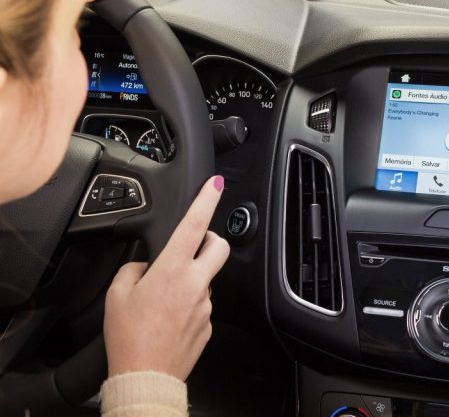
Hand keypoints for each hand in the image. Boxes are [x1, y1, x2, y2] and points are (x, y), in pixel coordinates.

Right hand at [104, 176, 229, 379]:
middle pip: (218, 246)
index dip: (206, 200)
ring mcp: (206, 304)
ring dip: (192, 279)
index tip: (214, 185)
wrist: (146, 377)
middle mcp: (196, 284)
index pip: (194, 225)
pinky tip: (169, 319)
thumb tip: (146, 267)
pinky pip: (202, 304)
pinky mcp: (209, 323)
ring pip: (207, 278)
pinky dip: (189, 305)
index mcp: (173, 270)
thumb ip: (134, 270)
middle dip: (210, 239)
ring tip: (163, 301)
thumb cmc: (129, 337)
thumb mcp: (117, 294)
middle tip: (193, 246)